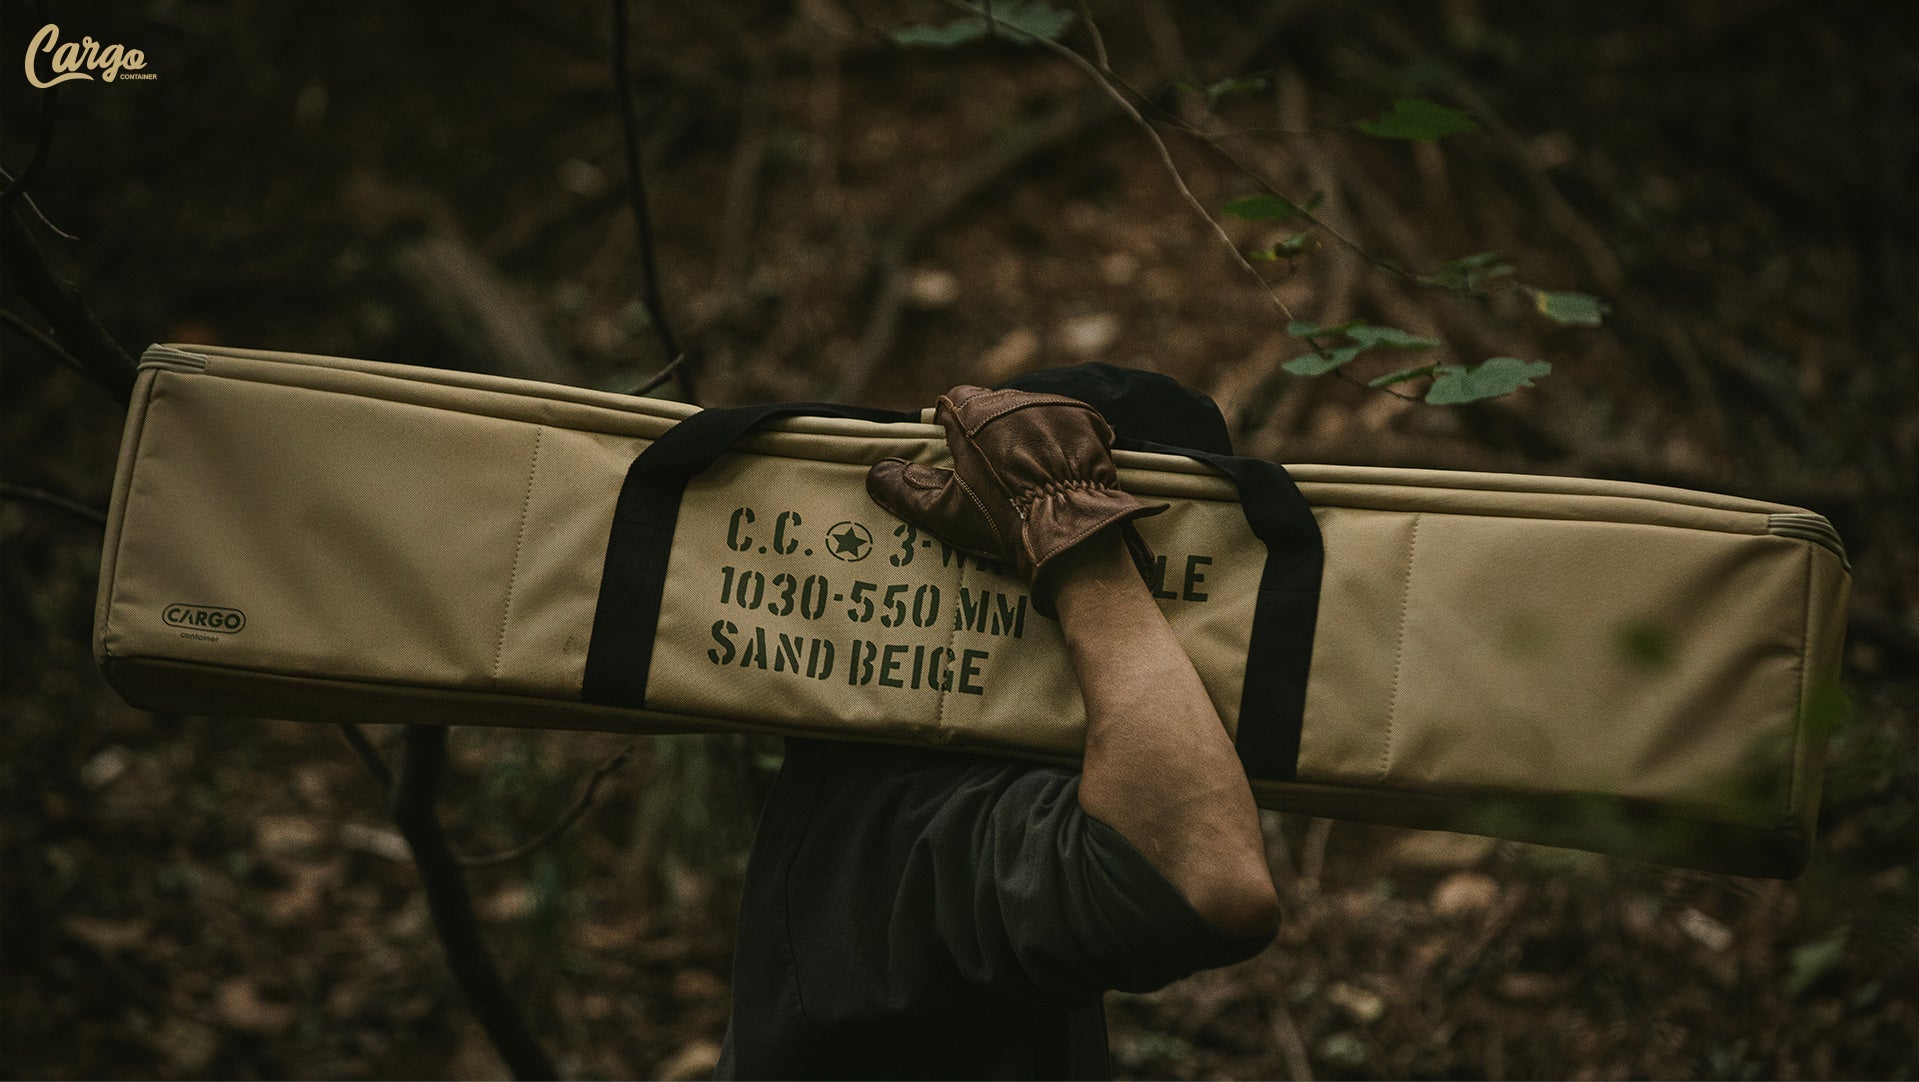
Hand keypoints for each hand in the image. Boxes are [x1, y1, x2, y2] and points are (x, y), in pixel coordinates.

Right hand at [866, 385, 1167, 613]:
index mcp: (975, 415)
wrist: (1070, 529)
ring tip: (1028, 470)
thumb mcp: (944, 512)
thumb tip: (876, 473)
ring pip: (1031, 411)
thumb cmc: (1001, 520)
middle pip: (994, 405)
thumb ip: (906, 490)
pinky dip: (1062, 438)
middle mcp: (1014, 400)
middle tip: (992, 467)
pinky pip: (1068, 421)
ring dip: (1026, 432)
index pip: (954, 400)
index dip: (951, 423)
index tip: (954, 445)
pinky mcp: (1088, 420)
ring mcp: (1055, 407)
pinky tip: (1060, 467)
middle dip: (990, 429)